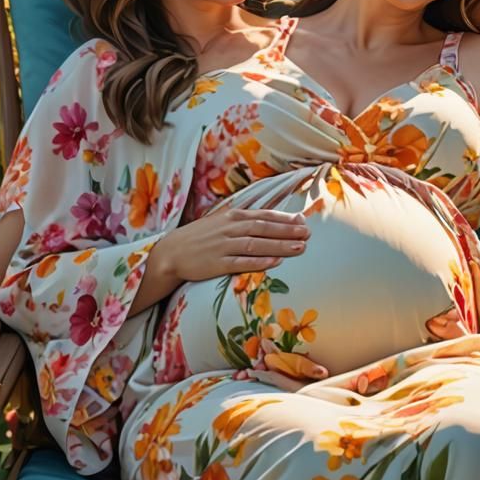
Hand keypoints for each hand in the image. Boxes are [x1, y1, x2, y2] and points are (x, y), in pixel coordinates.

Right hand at [153, 207, 309, 282]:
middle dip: (287, 231)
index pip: (264, 215)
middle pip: (264, 228)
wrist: (171, 252)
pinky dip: (259, 262)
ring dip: (279, 246)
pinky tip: (275, 263)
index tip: (303, 221)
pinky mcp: (217, 263)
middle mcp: (230, 229)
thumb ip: (244, 221)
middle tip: (308, 234)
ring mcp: (224, 246)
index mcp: (233, 217)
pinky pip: (241, 262)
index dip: (284, 219)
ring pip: (256, 244)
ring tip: (299, 248)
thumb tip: (270, 220)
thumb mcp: (222, 223)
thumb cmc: (200, 238)